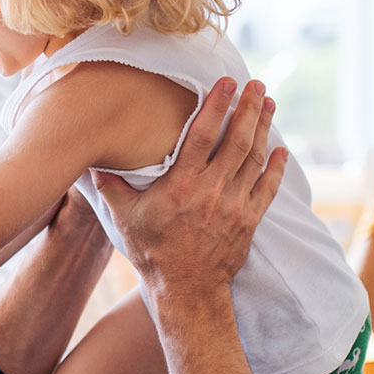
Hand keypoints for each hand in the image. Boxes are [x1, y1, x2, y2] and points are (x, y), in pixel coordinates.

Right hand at [93, 78, 285, 296]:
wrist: (185, 291)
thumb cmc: (153, 252)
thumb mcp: (125, 219)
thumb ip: (111, 187)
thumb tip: (91, 161)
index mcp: (181, 187)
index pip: (202, 136)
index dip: (216, 106)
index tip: (227, 82)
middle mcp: (212, 193)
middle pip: (236, 141)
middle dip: (249, 109)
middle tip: (257, 84)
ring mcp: (234, 207)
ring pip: (254, 159)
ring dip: (263, 129)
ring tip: (269, 103)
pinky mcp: (249, 221)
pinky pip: (268, 188)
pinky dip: (276, 167)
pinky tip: (281, 149)